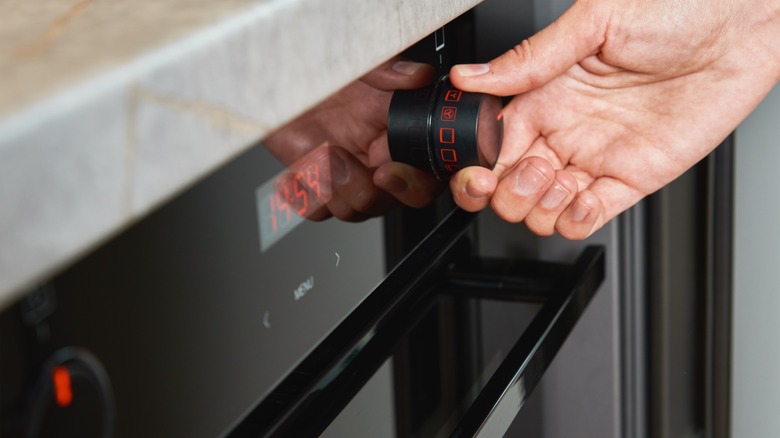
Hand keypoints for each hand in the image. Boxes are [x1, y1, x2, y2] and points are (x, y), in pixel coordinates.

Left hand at [263, 57, 440, 220]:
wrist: (282, 83)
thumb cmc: (324, 74)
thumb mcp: (360, 64)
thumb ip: (389, 71)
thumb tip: (418, 75)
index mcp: (399, 137)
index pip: (425, 176)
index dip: (411, 183)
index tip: (385, 172)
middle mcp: (378, 162)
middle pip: (388, 203)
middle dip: (365, 191)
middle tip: (340, 161)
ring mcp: (349, 178)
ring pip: (354, 211)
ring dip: (332, 189)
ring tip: (317, 155)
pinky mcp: (319, 186)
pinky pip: (317, 210)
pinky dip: (301, 195)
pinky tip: (292, 174)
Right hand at [449, 0, 779, 238]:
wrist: (742, 21)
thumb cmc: (676, 7)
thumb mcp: (593, 21)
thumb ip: (529, 59)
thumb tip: (470, 76)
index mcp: (545, 95)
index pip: (494, 146)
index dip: (480, 168)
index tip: (480, 171)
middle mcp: (564, 129)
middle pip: (511, 187)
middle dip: (508, 194)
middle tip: (531, 172)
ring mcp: (596, 156)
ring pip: (544, 209)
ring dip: (541, 208)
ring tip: (561, 180)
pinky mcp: (632, 177)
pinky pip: (591, 216)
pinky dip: (576, 220)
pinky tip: (583, 199)